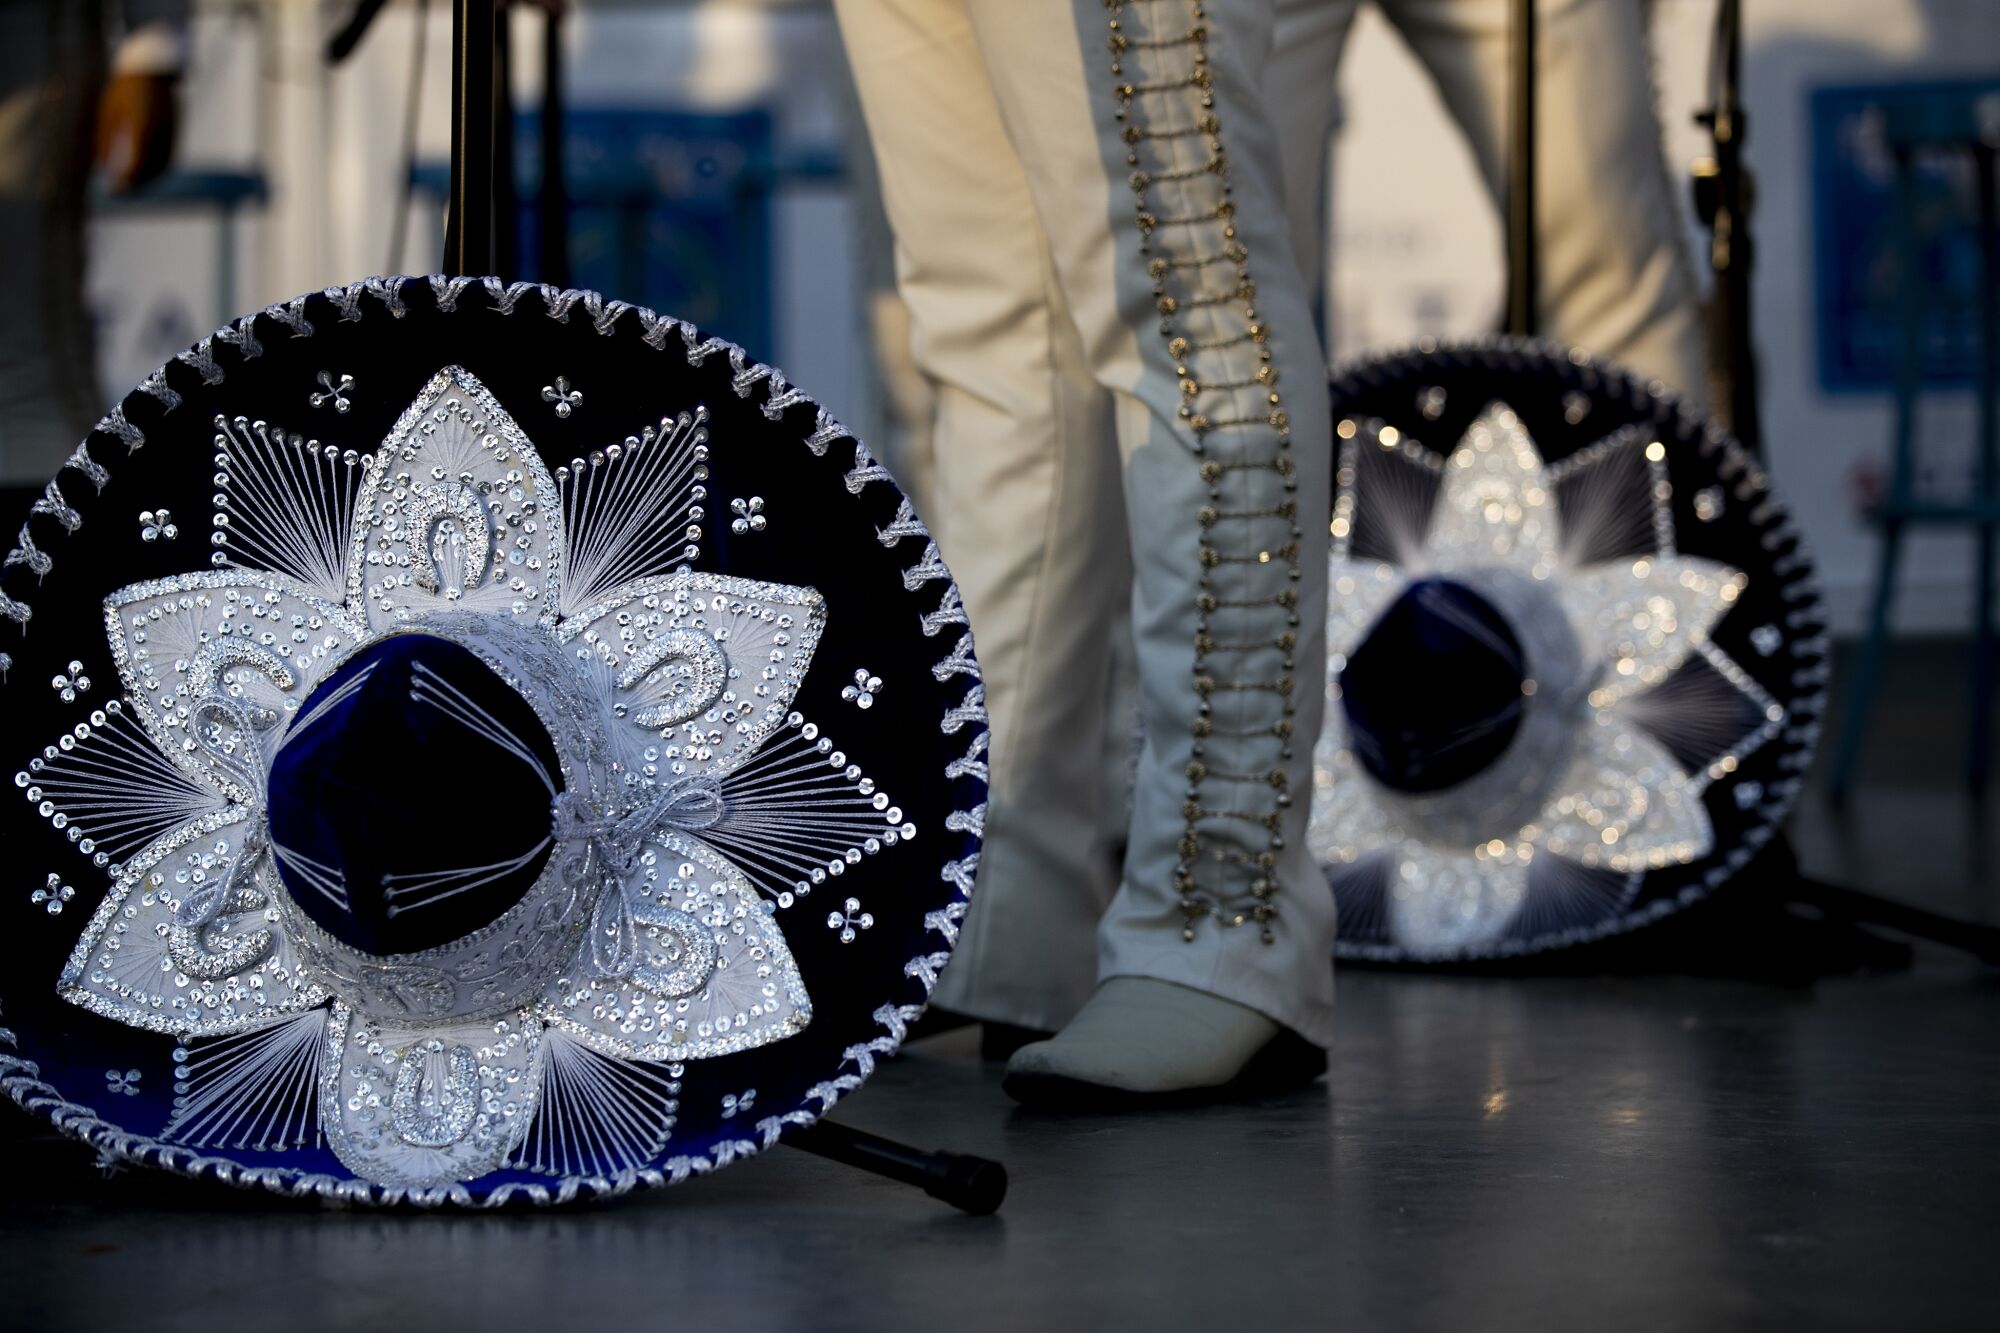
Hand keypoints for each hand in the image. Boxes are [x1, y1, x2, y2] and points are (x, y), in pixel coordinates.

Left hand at [95, 71, 180, 193]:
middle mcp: (161, 134)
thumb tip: (99, 167)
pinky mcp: (176, 134)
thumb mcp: (109, 111)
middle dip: (136, 185)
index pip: (136, 165)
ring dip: (149, 180)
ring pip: (163, 167)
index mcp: (142, 128)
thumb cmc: (125, 87)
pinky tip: (145, 172)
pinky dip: (158, 170)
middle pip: (151, 170)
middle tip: (120, 191)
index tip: (112, 190)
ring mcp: (172, 135)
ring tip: (132, 185)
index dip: (125, 181)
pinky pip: (169, 159)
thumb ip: (104, 140)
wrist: (153, 69)